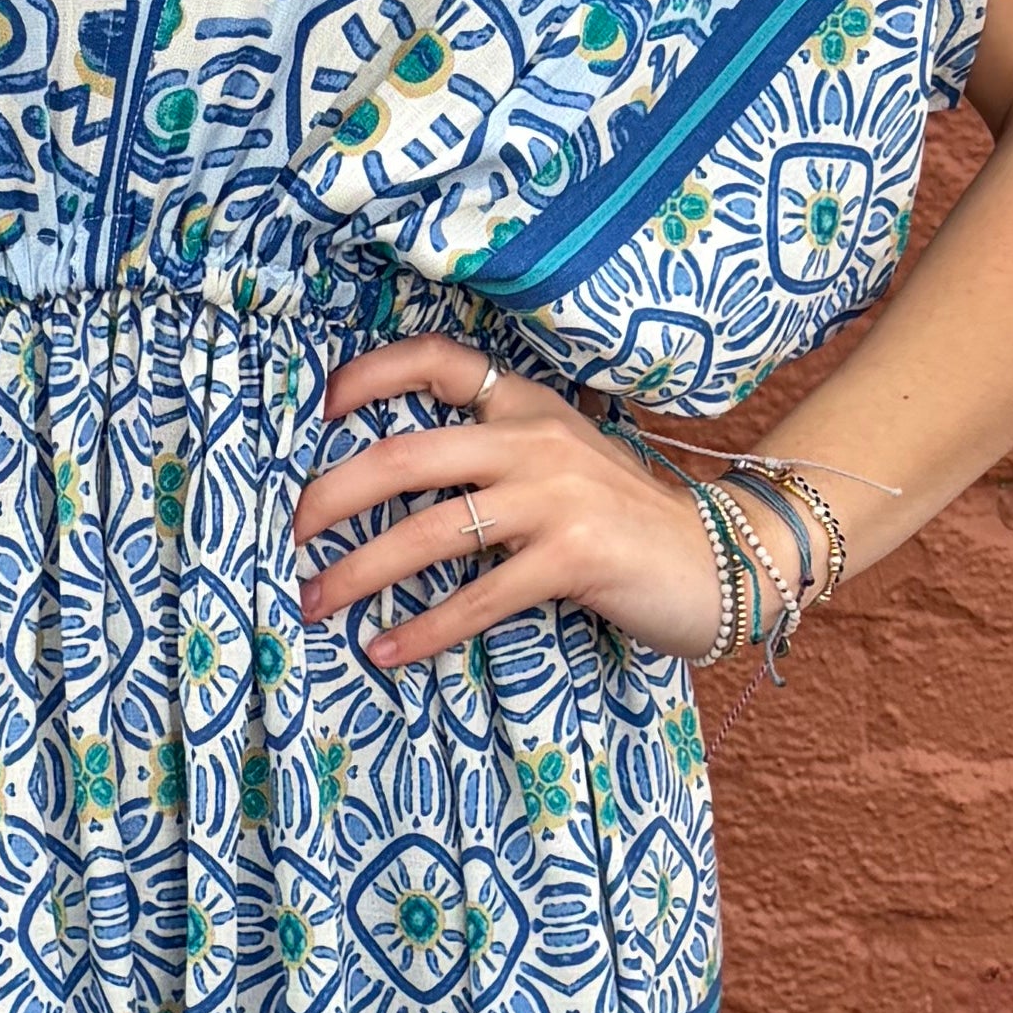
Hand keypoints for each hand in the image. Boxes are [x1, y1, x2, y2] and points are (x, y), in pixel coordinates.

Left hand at [290, 337, 770, 673]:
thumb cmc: (625, 521)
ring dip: (361, 572)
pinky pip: (480, 597)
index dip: (374, 375)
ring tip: (315, 601)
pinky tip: (385, 651)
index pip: (441, 360)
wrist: (723, 562)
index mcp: (529, 406)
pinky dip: (425, 629)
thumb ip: (494, 457)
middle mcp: (537, 440)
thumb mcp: (562, 463)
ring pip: (432, 530)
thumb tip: (392, 484)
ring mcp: (557, 497)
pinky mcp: (575, 557)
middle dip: (334, 495)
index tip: (324, 409)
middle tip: (290, 532)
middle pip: (407, 453)